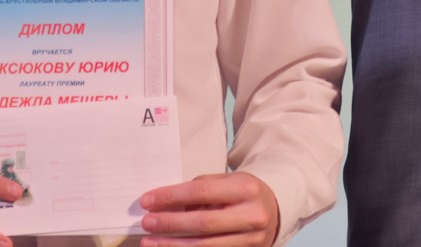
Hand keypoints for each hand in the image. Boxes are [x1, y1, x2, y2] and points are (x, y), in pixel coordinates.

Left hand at [140, 171, 279, 246]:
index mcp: (246, 188)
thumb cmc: (242, 193)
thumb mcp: (228, 181)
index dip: (171, 197)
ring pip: (205, 246)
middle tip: (146, 223)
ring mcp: (251, 241)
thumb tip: (165, 204)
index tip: (147, 200)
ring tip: (150, 241)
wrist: (274, 209)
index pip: (202, 192)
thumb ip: (202, 190)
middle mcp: (252, 216)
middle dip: (170, 224)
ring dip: (173, 245)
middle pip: (203, 223)